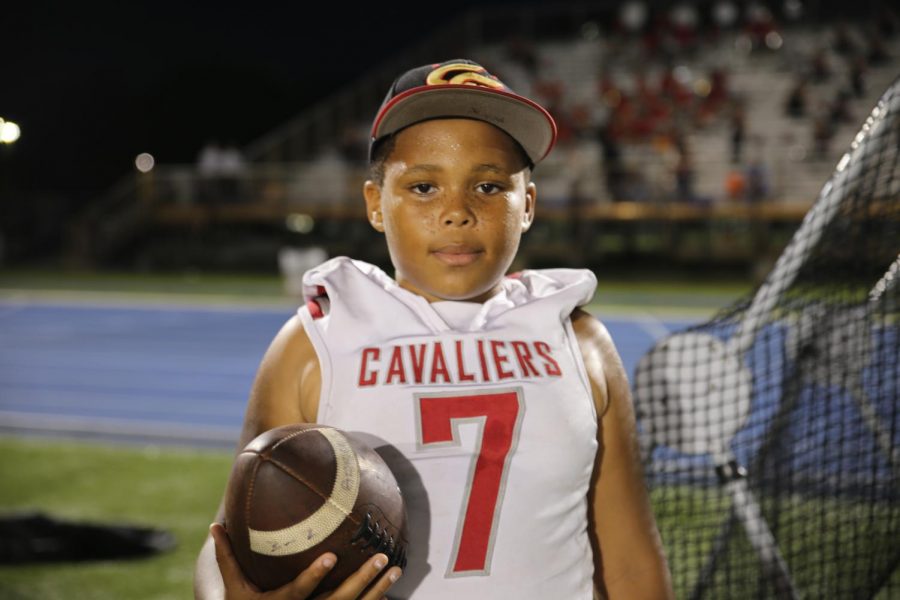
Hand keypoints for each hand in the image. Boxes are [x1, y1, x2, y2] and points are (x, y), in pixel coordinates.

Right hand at [210, 523, 401, 599]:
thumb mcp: (234, 588)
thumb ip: (228, 557)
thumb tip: (214, 526)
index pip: (300, 591)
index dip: (315, 575)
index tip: (332, 556)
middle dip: (361, 580)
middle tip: (381, 558)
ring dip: (378, 589)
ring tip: (396, 568)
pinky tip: (390, 585)